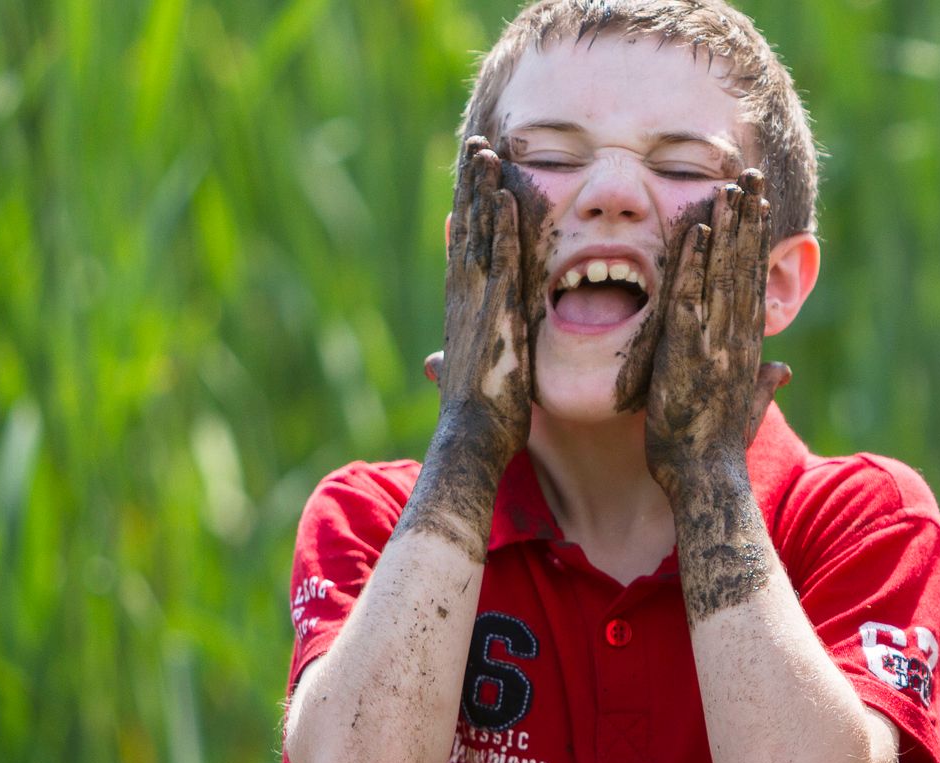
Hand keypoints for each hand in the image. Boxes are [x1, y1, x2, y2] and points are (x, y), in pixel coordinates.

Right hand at [430, 137, 544, 460]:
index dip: (467, 209)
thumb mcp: (465, 380)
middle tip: (477, 144)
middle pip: (467, 228)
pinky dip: (504, 228)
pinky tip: (507, 198)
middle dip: (471, 186)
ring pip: (481, 235)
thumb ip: (453, 362)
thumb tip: (433, 364)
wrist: (471, 440)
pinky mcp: (498, 312)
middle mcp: (465, 298)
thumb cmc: (477, 418)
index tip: (471, 178)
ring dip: (484, 192)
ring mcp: (479, 303)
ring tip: (488, 152)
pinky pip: (503, 260)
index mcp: (462, 308)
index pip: (463, 248)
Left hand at [641, 170, 790, 496]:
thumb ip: (762, 385)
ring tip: (729, 188)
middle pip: (744, 267)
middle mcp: (736, 337)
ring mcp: (713, 342)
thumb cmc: (716, 451)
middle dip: (748, 220)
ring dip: (727, 229)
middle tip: (750, 176)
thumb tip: (782, 370)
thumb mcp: (744, 409)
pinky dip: (693, 263)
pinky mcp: (686, 352)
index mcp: (747, 347)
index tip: (759, 207)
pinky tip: (696, 230)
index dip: (757, 242)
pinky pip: (689, 297)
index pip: (753, 283)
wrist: (705, 479)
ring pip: (722, 273)